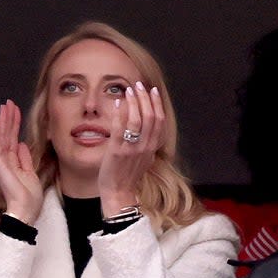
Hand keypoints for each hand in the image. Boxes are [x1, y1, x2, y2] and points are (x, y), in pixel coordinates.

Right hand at [0, 100, 42, 224]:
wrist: (25, 209)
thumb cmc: (30, 196)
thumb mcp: (30, 173)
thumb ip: (25, 158)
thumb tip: (20, 143)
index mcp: (12, 163)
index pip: (13, 139)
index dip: (14, 125)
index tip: (16, 111)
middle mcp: (4, 160)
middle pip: (7, 135)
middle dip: (9, 118)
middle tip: (9, 102)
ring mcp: (0, 161)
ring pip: (2, 136)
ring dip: (4, 120)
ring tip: (5, 106)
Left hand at [97, 82, 163, 215]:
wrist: (119, 192)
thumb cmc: (128, 174)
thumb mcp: (144, 157)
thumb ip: (147, 141)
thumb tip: (146, 123)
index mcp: (152, 147)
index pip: (159, 120)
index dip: (156, 103)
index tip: (152, 90)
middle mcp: (145, 147)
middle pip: (150, 117)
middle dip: (145, 98)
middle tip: (139, 85)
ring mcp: (131, 149)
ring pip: (137, 120)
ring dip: (134, 102)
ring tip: (129, 90)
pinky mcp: (117, 151)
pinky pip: (120, 128)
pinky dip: (120, 113)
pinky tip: (118, 102)